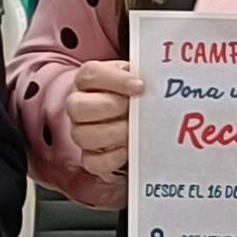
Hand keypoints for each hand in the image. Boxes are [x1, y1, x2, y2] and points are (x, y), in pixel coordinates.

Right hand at [61, 58, 132, 197]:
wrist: (132, 121)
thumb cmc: (134, 96)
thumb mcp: (137, 78)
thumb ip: (142, 76)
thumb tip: (159, 81)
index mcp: (88, 80)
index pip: (92, 74)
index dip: (116, 80)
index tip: (140, 87)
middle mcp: (78, 106)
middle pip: (77, 106)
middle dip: (110, 107)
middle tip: (132, 110)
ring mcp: (80, 133)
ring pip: (83, 135)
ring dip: (114, 133)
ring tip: (136, 131)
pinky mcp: (89, 158)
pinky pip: (93, 162)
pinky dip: (113, 157)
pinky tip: (129, 148)